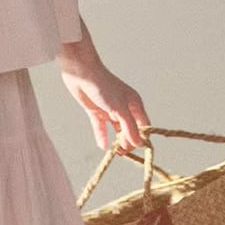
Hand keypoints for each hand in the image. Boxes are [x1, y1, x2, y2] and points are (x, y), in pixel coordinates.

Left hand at [58, 20, 151, 152]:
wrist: (81, 72)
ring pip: (116, 129)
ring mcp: (109, 109)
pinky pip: (101, 127)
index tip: (138, 150)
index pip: (143, 125)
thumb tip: (139, 143)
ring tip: (116, 153)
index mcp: (134, 104)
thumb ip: (129, 127)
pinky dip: (102, 135)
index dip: (142, 137)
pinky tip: (103, 146)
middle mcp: (124, 107)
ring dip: (117, 140)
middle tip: (123, 152)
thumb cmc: (103, 86)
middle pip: (130, 129)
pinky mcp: (96, 111)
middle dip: (128, 141)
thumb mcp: (119, 109)